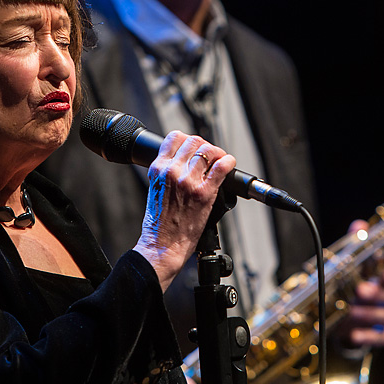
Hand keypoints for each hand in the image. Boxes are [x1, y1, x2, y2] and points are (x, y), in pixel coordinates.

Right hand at [133, 131, 235, 291]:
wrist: (161, 245)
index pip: (175, 137)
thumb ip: (167, 173)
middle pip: (194, 141)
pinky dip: (228, 162)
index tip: (194, 147)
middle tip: (210, 156)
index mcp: (158, 169)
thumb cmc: (159, 223)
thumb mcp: (155, 189)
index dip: (188, 139)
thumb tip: (184, 162)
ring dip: (217, 153)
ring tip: (220, 160)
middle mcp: (172, 171)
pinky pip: (221, 168)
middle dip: (204, 145)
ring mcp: (188, 181)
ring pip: (208, 150)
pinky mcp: (204, 193)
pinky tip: (229, 164)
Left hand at [338, 219, 383, 348]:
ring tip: (351, 311)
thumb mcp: (351, 261)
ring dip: (370, 313)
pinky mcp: (380, 334)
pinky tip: (353, 334)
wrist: (341, 313)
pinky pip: (380, 337)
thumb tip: (359, 226)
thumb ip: (357, 243)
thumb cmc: (352, 281)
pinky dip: (367, 336)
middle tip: (361, 291)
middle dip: (380, 293)